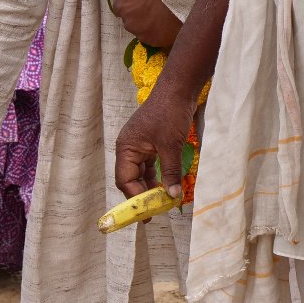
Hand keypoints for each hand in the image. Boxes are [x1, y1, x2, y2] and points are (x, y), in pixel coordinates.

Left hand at [111, 0, 182, 49]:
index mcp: (122, 6)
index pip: (120, 7)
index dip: (130, 2)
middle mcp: (129, 23)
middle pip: (131, 20)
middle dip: (139, 15)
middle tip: (154, 7)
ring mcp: (143, 34)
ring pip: (143, 30)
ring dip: (149, 26)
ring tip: (163, 16)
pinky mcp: (157, 42)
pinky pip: (156, 39)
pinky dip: (160, 34)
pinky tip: (170, 24)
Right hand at [114, 66, 200, 200]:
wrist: (178, 90)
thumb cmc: (170, 114)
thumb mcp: (171, 146)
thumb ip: (170, 172)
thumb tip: (172, 196)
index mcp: (126, 148)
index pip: (125, 180)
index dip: (135, 197)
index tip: (148, 212)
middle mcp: (129, 148)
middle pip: (130, 179)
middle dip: (141, 195)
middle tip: (153, 212)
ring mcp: (139, 146)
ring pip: (140, 173)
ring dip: (150, 187)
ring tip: (161, 203)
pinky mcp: (151, 143)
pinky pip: (149, 165)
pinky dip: (156, 176)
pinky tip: (166, 186)